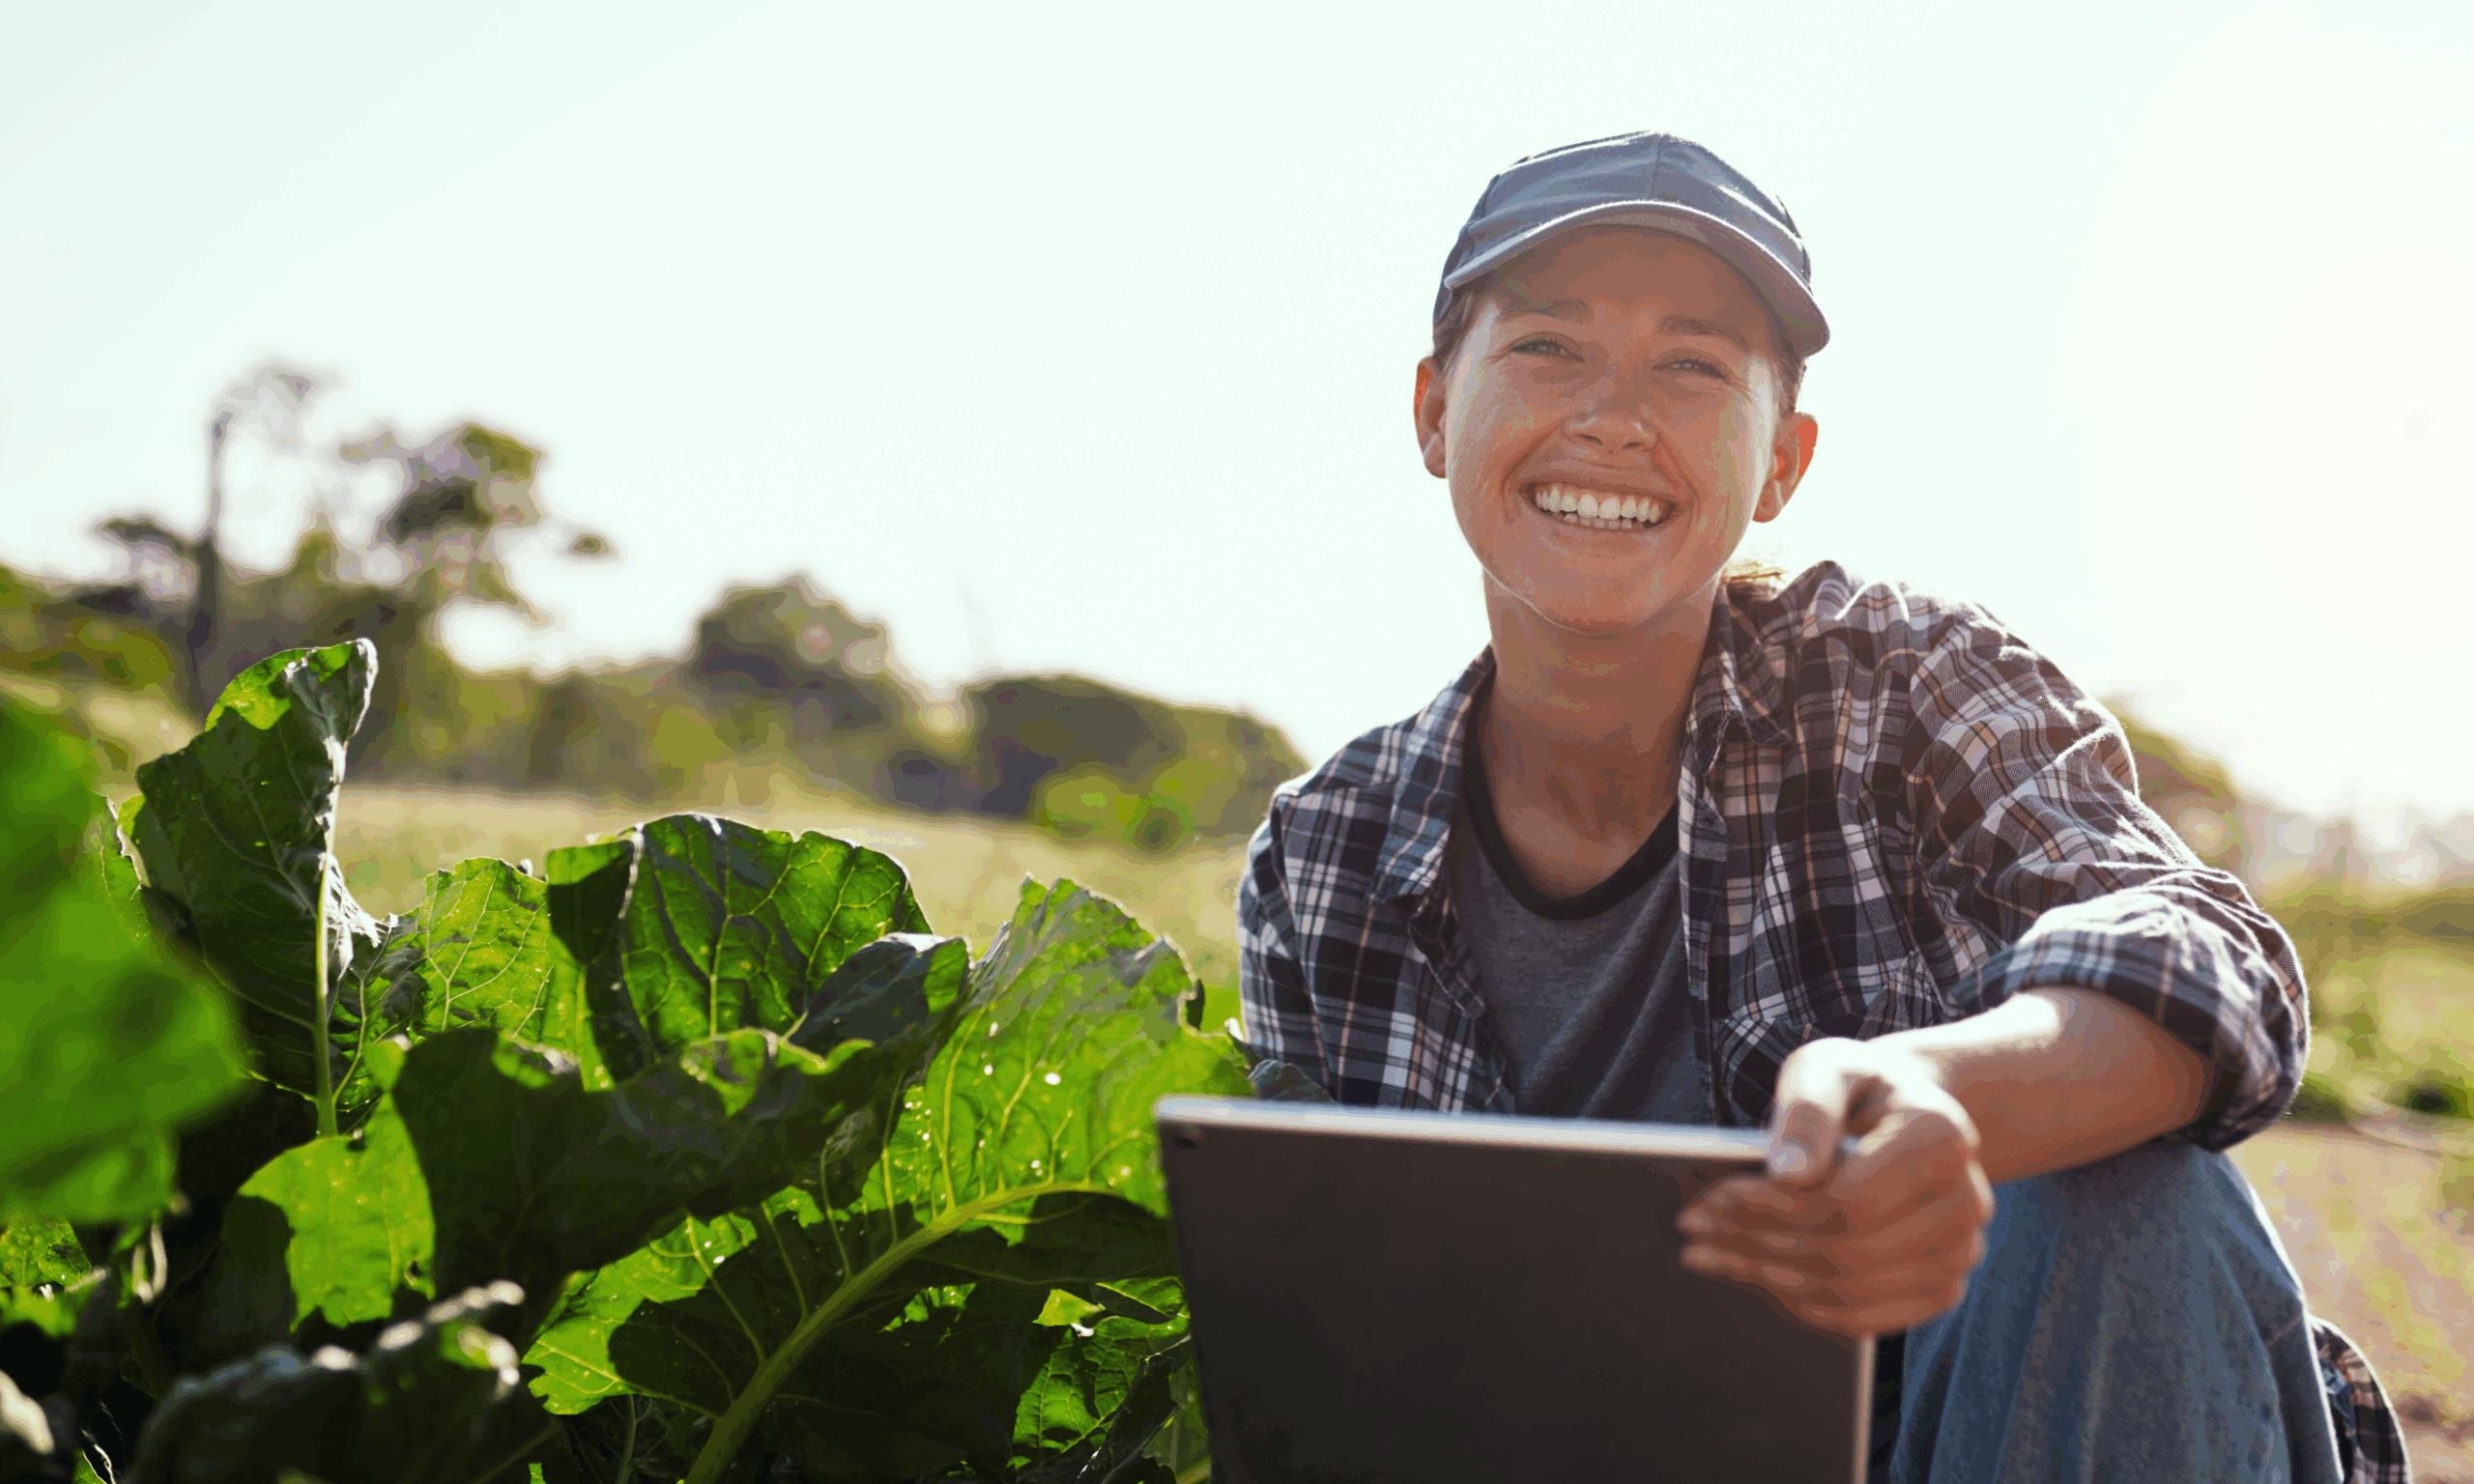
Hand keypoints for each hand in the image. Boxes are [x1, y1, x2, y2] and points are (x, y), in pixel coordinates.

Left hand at [1674, 1037, 1995, 1337]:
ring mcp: (1959, 1250)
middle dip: (1757, 1241)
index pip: (1850, 1198)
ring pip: (1852, 1288)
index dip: (1774, 1205)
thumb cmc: (1855, 1085)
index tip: (1712, 1195)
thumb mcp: (1824, 1068)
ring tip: (1708, 1250)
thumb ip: (1808, 1109)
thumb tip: (1788, 1174)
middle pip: (1848, 1248)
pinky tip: (1754, 1275)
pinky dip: (1803, 1302)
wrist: (1900, 1113)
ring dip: (1768, 1276)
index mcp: (1941, 1136)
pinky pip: (1866, 1316)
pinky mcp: (1940, 1285)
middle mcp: (1966, 1200)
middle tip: (1693, 1227)